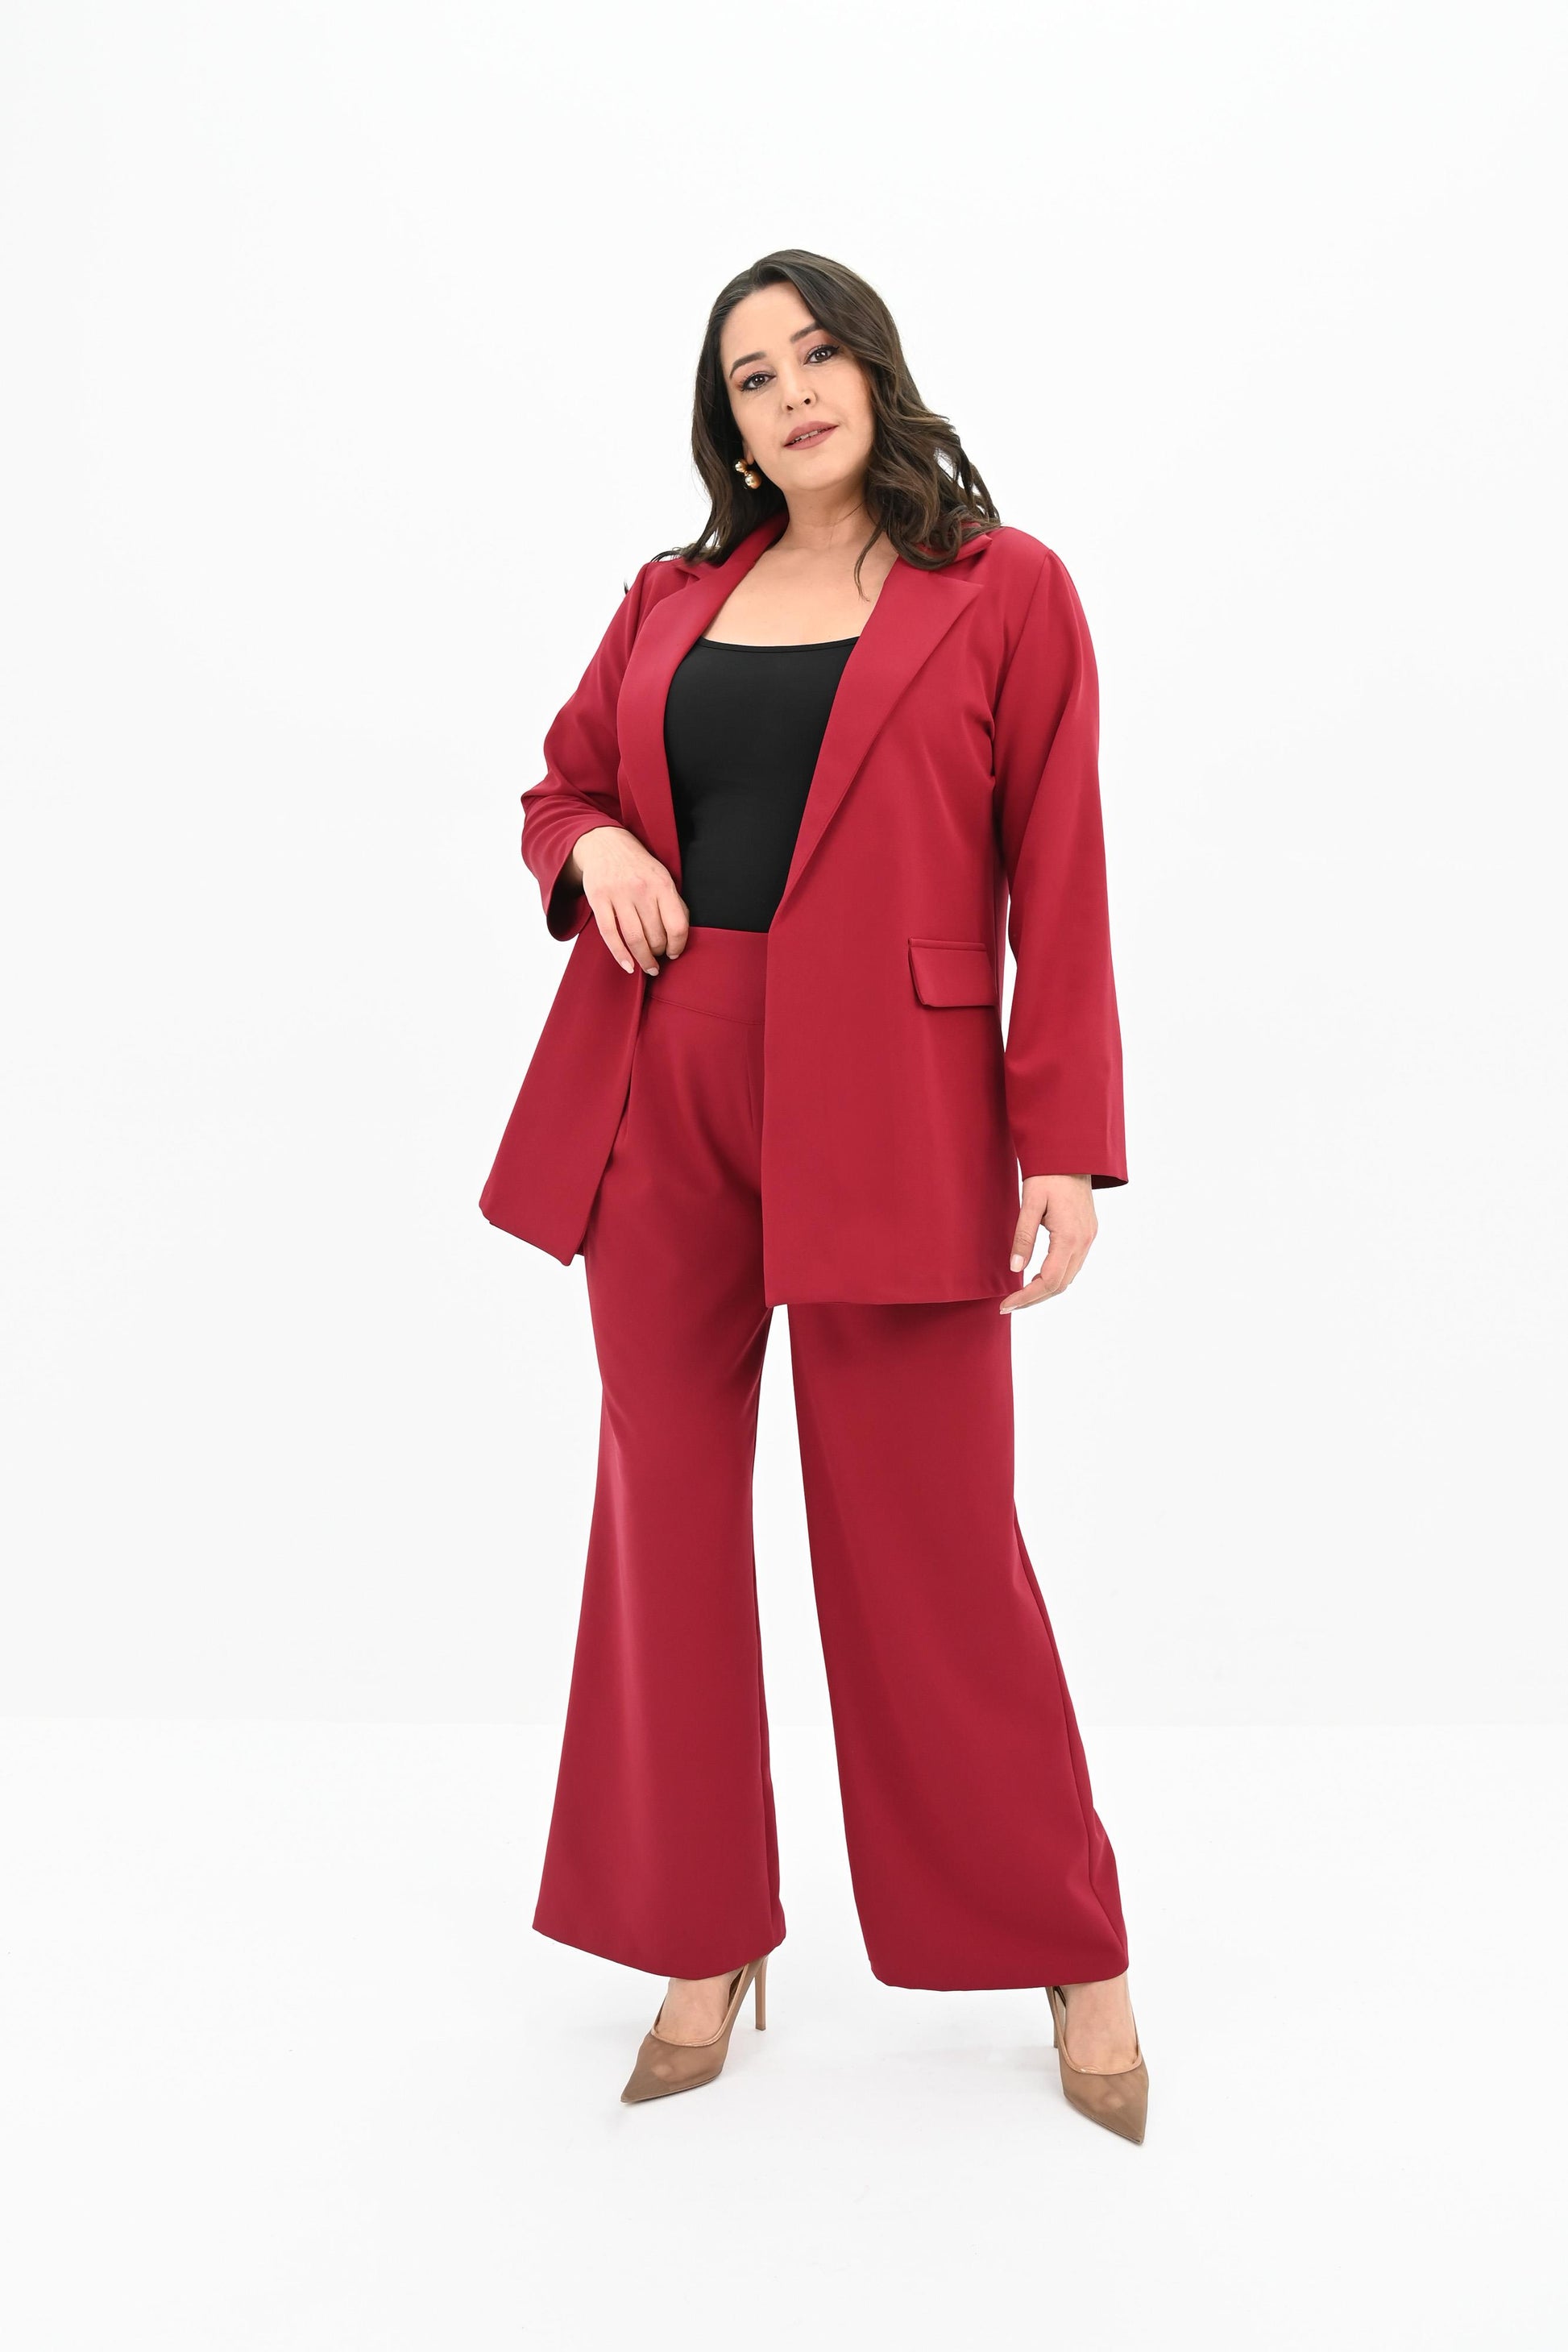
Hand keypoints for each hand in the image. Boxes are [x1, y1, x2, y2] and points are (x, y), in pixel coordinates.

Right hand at [569, 827, 689, 975]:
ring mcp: (618, 894)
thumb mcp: (662, 876)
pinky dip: (620, 955)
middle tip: (658, 957)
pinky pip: (610, 934)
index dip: (678, 946)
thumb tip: (680, 935)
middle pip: (655, 935)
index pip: (677, 925)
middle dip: (659, 953)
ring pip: (634, 938)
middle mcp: (641, 889)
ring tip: (648, 967)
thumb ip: (673, 902)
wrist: (605, 843)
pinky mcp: (598, 899)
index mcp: (662, 884)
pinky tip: (628, 965)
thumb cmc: (638, 866)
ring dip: (643, 959)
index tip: (674, 953)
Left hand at [1000, 1174, 1096, 1312]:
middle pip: (1060, 1285)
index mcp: (1069, 1236)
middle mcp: (1084, 1241)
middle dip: (1034, 1298)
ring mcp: (1088, 1238)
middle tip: (1007, 1305)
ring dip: (1045, 1290)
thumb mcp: (1031, 1203)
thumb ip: (1023, 1237)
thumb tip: (1015, 1269)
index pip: (1049, 1280)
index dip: (1027, 1297)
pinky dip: (1056, 1277)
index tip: (1005, 1304)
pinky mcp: (1088, 1233)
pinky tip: (1038, 1277)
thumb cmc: (1049, 1174)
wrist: (1072, 1154)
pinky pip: (1073, 1265)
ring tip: (1020, 1295)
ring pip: (1068, 1277)